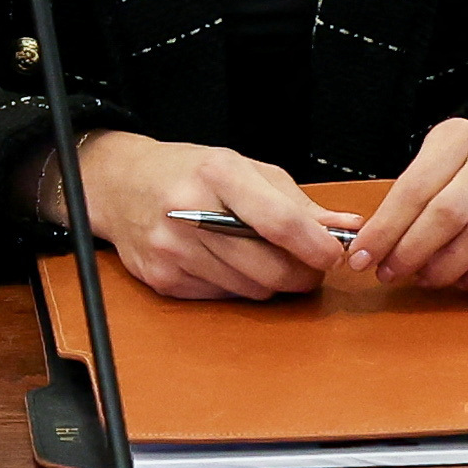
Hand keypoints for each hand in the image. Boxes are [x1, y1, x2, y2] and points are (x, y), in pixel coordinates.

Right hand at [66, 130, 336, 303]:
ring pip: (250, 289)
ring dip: (270, 281)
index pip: (279, 222)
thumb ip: (298, 203)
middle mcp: (189, 211)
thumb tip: (347, 228)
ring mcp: (172, 249)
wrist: (121, 185)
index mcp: (217, 173)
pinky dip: (236, 286)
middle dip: (301, 273)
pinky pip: (222, 298)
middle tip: (310, 264)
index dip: (316, 245)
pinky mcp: (163, 279)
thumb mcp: (245, 170)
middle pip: (269, 267)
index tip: (335, 254)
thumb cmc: (190, 172)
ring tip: (264, 258)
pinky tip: (227, 263)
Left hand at [343, 118, 467, 292]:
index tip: (362, 256)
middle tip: (389, 273)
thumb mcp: (445, 157)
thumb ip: (414, 191)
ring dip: (444, 268)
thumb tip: (374, 242)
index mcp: (461, 137)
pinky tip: (465, 282)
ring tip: (424, 278)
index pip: (414, 187)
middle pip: (446, 215)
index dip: (385, 228)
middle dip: (409, 252)